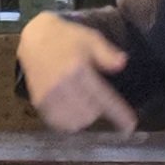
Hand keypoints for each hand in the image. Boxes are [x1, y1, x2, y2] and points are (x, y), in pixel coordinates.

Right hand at [20, 10, 135, 131]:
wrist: (34, 38)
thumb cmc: (66, 38)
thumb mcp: (91, 38)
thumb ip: (107, 53)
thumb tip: (122, 64)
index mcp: (78, 70)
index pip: (103, 97)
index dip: (119, 114)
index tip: (130, 126)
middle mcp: (63, 85)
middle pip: (91, 113)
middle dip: (99, 109)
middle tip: (96, 96)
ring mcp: (49, 96)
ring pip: (75, 122)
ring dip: (85, 117)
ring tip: (85, 104)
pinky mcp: (39, 102)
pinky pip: (59, 123)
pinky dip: (69, 121)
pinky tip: (72, 111)